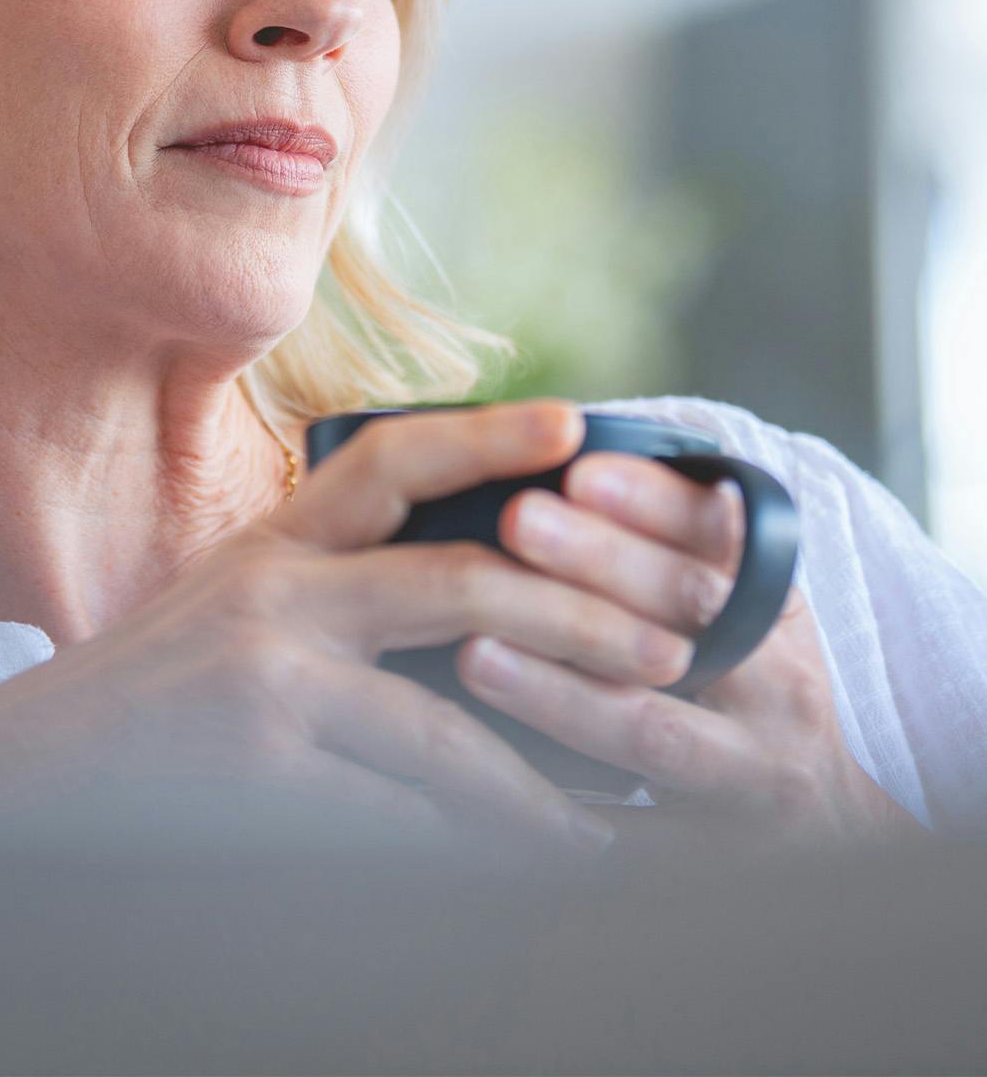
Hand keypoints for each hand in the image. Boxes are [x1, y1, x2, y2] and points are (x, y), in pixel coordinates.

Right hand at [0, 400, 668, 861]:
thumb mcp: (235, 604)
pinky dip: (470, 846)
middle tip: (666, 646)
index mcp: (273, 543)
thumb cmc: (150, 689)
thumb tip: (477, 598)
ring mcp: (262, 683)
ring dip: (543, 770)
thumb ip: (332, 586)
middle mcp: (270, 594)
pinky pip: (394, 818)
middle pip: (455, 585)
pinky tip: (522, 860)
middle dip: (576, 616)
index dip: (486, 433)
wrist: (29, 772)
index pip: (388, 459)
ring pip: (442, 724)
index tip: (578, 420)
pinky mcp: (255, 774)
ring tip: (619, 798)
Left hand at [454, 451, 930, 851]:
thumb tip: (552, 456)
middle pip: (691, 620)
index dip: (653, 502)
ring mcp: (749, 775)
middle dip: (601, 565)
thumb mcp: (744, 608)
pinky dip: (559, 814)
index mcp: (775, 610)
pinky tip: (487, 786)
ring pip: (654, 731)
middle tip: (516, 518)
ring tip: (475, 653)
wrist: (838, 826)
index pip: (720, 540)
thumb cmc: (753, 686)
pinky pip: (628, 841)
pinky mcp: (713, 856)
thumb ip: (671, 544)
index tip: (579, 465)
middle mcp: (776, 688)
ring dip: (563, 693)